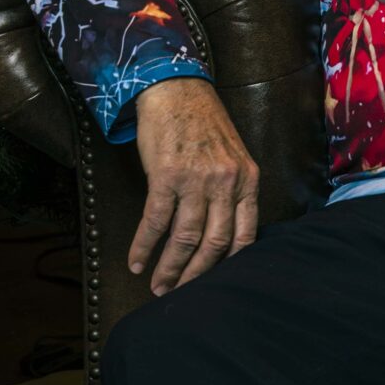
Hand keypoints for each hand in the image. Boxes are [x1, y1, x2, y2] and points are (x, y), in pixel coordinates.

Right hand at [130, 77, 260, 293]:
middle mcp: (226, 182)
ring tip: (158, 285)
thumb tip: (222, 232)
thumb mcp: (232, 156)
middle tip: (181, 293)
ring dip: (169, 268)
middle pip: (216, 243)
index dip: (230, 264)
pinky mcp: (166, 176)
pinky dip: (144, 246)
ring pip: (185, 238)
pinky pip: (155, 221)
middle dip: (197, 274)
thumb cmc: (203, 125)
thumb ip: (233, 190)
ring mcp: (197, 179)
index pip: (246, 234)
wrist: (176, 91)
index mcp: (248, 179)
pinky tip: (136, 262)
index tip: (217, 283)